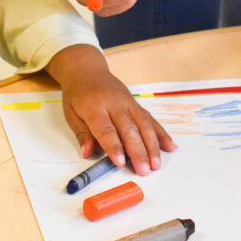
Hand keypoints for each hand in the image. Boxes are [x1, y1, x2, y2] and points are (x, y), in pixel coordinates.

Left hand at [47, 45, 175, 173]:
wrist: (87, 70)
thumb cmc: (78, 95)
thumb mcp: (71, 114)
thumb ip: (82, 134)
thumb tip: (87, 153)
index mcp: (94, 106)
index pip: (106, 129)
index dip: (114, 146)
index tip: (121, 162)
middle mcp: (114, 103)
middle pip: (129, 129)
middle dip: (138, 151)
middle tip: (144, 170)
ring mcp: (128, 102)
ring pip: (144, 124)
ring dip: (152, 145)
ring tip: (156, 164)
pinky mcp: (136, 103)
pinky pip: (150, 119)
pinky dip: (160, 133)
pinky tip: (169, 146)